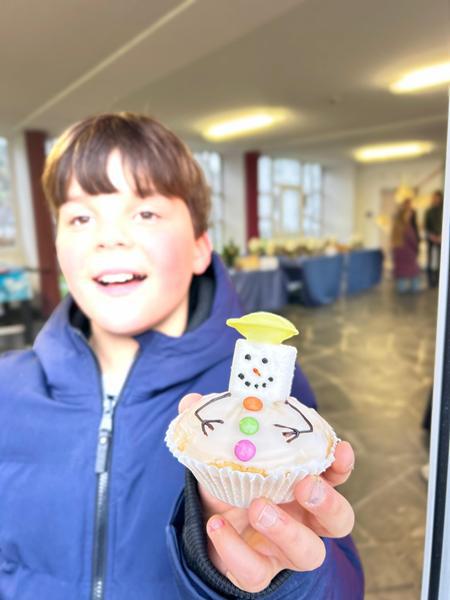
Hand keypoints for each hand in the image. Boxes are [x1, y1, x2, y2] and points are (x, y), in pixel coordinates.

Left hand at [179, 394, 354, 592]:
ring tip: (258, 507)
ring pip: (309, 553)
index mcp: (303, 484)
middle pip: (339, 520)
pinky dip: (235, 549)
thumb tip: (193, 402)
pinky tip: (216, 525)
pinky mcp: (260, 572)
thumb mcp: (222, 454)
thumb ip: (213, 428)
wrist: (206, 524)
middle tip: (304, 485)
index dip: (340, 464)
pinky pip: (256, 573)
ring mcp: (285, 550)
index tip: (339, 448)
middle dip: (327, 502)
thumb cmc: (228, 484)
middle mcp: (304, 520)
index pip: (335, 475)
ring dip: (287, 530)